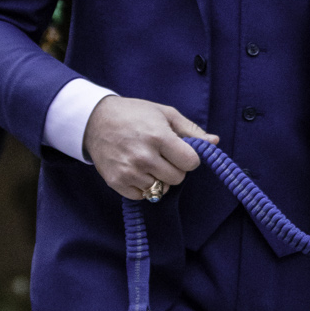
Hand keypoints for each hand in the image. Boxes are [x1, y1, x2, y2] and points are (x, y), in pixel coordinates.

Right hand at [84, 97, 209, 200]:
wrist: (95, 120)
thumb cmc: (134, 114)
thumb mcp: (165, 113)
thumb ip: (191, 130)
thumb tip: (215, 142)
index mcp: (158, 137)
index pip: (190, 163)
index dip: (188, 157)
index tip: (180, 151)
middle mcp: (144, 156)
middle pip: (178, 178)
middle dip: (175, 168)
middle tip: (162, 155)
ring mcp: (129, 171)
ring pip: (160, 189)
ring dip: (158, 178)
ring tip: (147, 161)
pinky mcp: (117, 182)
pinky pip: (143, 196)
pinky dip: (143, 187)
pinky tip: (136, 170)